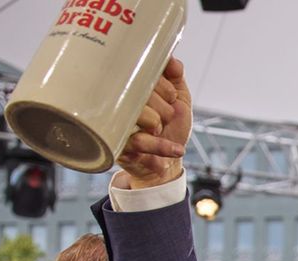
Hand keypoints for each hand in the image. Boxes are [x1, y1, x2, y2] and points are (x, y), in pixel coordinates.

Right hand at [117, 57, 189, 188]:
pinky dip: (162, 146)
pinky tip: (177, 149)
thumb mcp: (178, 100)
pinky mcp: (119, 145)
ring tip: (163, 130)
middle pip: (140, 92)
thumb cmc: (170, 128)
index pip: (141, 75)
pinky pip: (140, 142)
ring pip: (140, 113)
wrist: (165, 164)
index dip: (162, 85)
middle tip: (169, 115)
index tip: (172, 96)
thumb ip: (175, 78)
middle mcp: (122, 103)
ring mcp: (118, 123)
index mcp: (132, 88)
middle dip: (163, 105)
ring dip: (159, 122)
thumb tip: (172, 60)